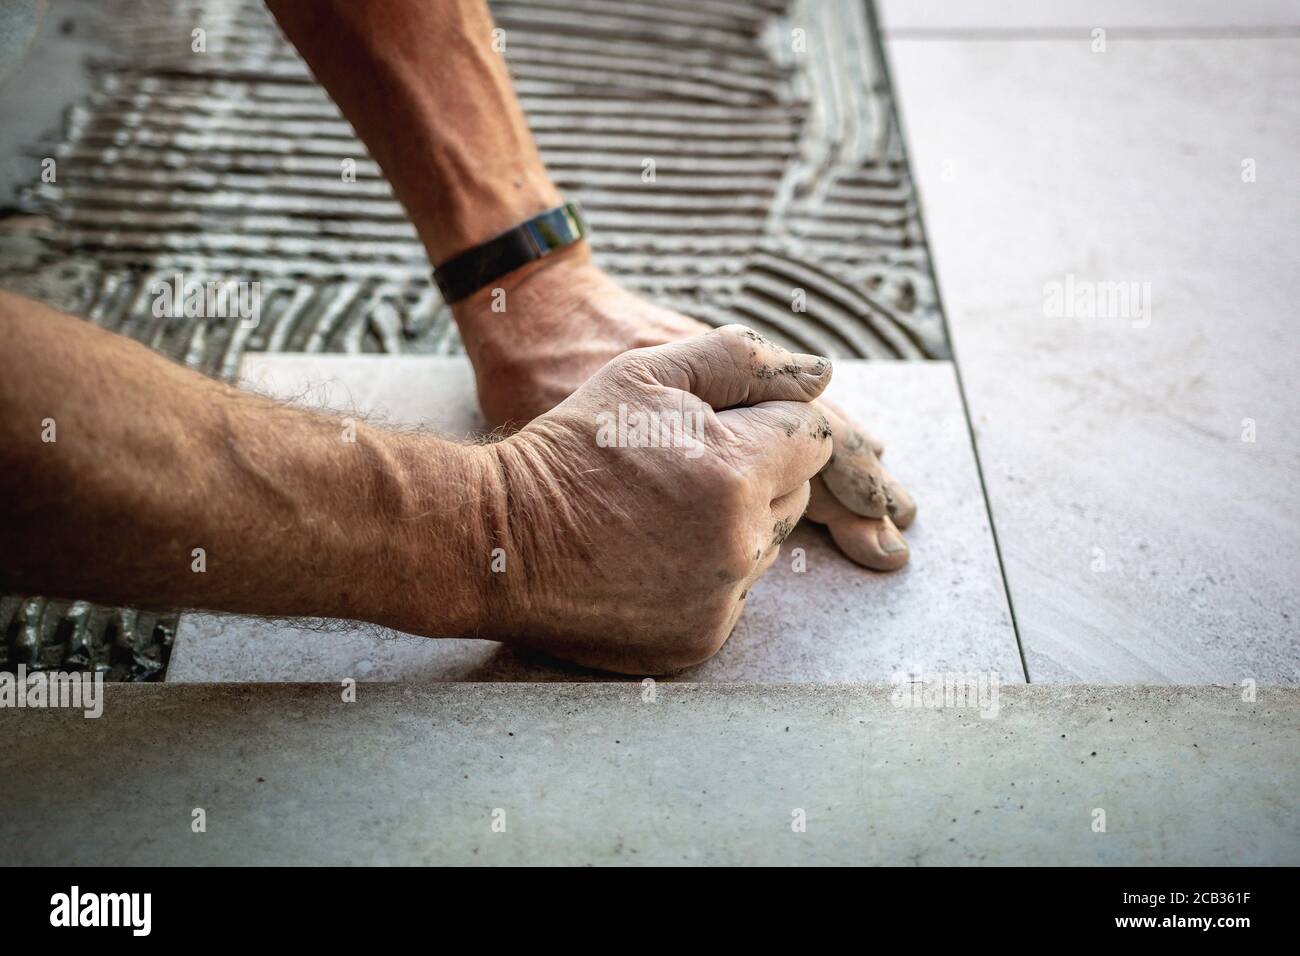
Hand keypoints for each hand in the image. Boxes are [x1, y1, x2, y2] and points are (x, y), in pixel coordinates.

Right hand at [479, 325, 832, 672]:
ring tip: (662, 513)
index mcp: (735, 471)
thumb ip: (742, 361)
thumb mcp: (647, 372)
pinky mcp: (701, 641)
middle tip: (681, 470)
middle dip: (755, 474)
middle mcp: (738, 545)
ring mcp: (721, 600)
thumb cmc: (573, 446)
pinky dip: (708, 576)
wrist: (503, 541)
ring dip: (734, 526)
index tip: (713, 431)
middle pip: (794, 495)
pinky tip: (653, 558)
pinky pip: (735, 595)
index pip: (810, 437)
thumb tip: (823, 371)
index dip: (765, 425)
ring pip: (766, 546)